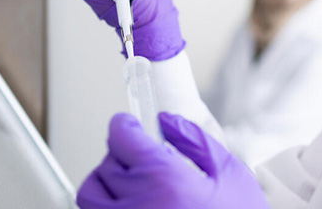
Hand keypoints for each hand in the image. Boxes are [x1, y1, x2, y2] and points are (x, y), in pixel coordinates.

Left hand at [77, 112, 268, 208]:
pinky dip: (110, 207)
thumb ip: (195, 141)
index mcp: (165, 180)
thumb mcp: (229, 174)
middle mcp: (139, 206)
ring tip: (131, 184)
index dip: (125, 126)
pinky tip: (136, 205)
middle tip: (142, 159)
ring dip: (106, 184)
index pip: (123, 139)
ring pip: (92, 196)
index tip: (129, 125)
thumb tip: (167, 121)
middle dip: (122, 156)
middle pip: (107, 165)